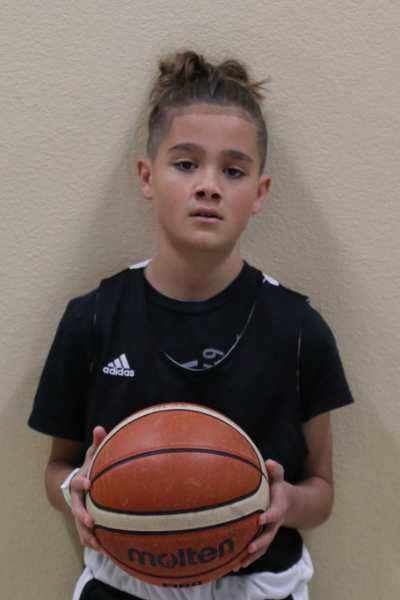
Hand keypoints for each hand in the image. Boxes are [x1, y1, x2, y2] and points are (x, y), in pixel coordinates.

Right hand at [70, 426, 106, 550]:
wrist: (77, 486)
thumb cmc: (90, 468)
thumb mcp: (91, 455)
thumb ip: (97, 444)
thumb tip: (100, 427)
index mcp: (80, 482)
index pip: (78, 482)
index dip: (82, 482)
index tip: (90, 483)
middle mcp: (76, 500)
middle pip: (76, 509)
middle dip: (82, 515)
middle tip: (91, 520)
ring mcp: (78, 513)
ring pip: (80, 527)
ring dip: (88, 535)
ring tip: (99, 544)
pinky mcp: (83, 524)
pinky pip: (86, 536)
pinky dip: (93, 543)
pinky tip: (107, 551)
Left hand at [233, 459, 288, 570]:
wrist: (287, 502)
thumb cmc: (277, 486)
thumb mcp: (278, 476)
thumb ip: (275, 470)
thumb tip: (269, 462)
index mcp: (278, 506)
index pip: (275, 512)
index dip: (269, 516)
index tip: (259, 519)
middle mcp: (275, 522)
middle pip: (269, 535)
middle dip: (260, 542)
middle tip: (249, 547)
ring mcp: (270, 532)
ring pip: (263, 546)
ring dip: (252, 556)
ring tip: (239, 563)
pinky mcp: (264, 537)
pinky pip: (258, 550)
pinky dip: (248, 558)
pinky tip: (235, 565)